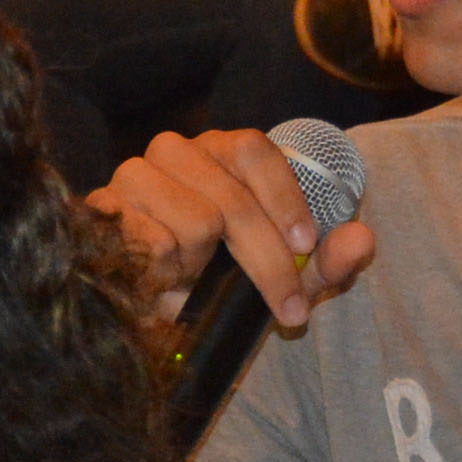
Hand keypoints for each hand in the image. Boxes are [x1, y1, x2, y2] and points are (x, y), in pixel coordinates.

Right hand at [88, 128, 378, 322]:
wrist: (148, 311)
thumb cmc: (221, 281)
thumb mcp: (287, 278)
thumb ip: (329, 260)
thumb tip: (362, 239)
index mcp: (219, 151)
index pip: (253, 149)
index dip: (285, 199)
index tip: (306, 249)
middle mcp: (174, 152)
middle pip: (233, 198)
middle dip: (265, 261)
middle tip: (286, 307)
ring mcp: (132, 177)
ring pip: (195, 221)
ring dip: (206, 266)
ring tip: (199, 278)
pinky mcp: (99, 209)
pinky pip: (150, 242)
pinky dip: (168, 273)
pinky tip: (165, 280)